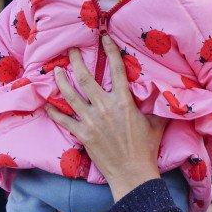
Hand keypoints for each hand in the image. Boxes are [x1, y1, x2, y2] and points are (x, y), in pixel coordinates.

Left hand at [46, 36, 165, 201]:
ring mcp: (91, 121)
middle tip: (70, 51)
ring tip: (56, 70)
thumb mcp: (157, 122)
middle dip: (76, 62)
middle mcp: (104, 108)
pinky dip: (54, 111)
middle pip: (86, 78)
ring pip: (71, 96)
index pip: (116, 70)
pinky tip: (47, 104)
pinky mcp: (82, 135)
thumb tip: (164, 90)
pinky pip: (64, 120)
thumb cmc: (146, 149)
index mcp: (123, 102)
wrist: (133, 173)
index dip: (110, 52)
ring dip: (62, 81)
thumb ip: (156, 104)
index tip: (104, 39)